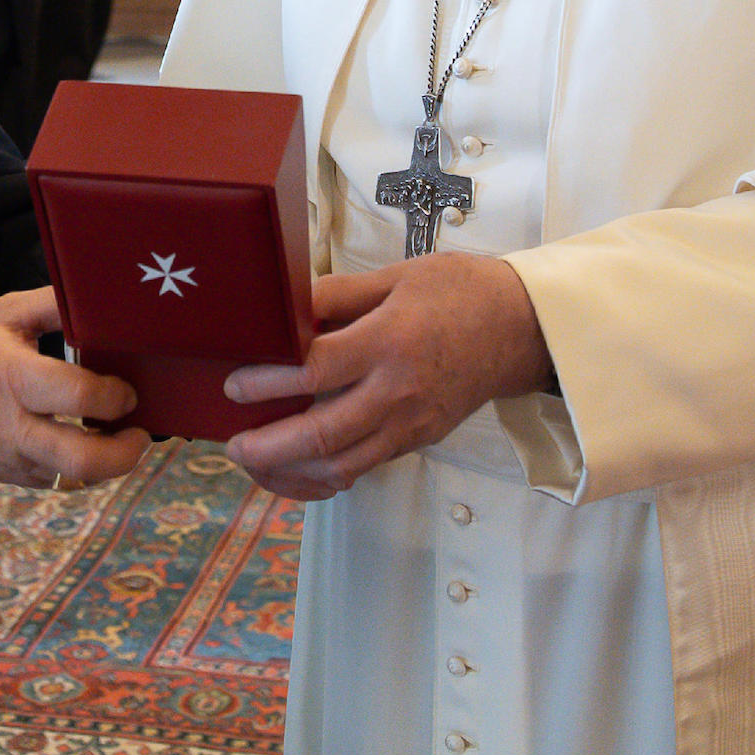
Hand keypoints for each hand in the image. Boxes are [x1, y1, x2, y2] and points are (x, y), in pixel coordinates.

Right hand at [0, 287, 149, 500]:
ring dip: (113, 461)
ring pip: (79, 477)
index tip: (127, 387)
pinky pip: (65, 479)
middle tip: (141, 429)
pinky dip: (90, 464)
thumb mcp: (2, 313)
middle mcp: (16, 428)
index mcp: (12, 378)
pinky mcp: (20, 478)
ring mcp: (18, 461)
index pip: (78, 397)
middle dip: (126, 451)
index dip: (115, 395)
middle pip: (84, 460)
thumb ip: (54, 304)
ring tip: (123, 432)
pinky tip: (97, 439)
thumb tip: (103, 297)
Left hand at [222, 254, 552, 501]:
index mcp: (389, 340)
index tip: (234, 385)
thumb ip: (336, 293)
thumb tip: (283, 306)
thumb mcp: (395, 276)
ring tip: (256, 465)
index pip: (316, 370)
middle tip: (234, 446)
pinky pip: (363, 468)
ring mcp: (409, 424)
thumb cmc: (459, 293)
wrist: (520, 329)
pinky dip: (325, 479)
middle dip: (270, 448)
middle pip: (323, 434)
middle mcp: (398, 391)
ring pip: (342, 466)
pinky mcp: (416, 441)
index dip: (268, 382)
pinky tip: (297, 473)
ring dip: (292, 474)